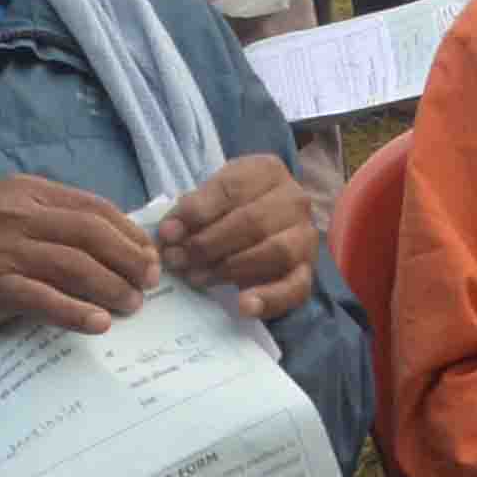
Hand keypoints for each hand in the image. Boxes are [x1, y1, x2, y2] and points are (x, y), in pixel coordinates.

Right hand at [0, 174, 156, 340]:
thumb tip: (124, 246)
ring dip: (111, 288)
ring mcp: (2, 247)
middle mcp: (15, 212)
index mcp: (26, 190)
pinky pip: (45, 298)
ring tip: (131, 306)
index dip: (130, 235)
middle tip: (149, 285)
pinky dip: (76, 312)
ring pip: (75, 264)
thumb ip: (60, 224)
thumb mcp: (16, 221)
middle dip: (129, 260)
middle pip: (91, 233)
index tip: (150, 259)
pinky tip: (98, 324)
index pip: (95, 207)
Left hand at [159, 156, 321, 311]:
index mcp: (267, 171)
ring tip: (197, 277)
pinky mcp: (309, 270)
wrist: (268, 221)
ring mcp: (305, 235)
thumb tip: (168, 234)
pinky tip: (243, 306)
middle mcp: (294, 200)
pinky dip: (269, 298)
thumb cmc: (231, 206)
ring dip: (230, 268)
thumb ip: (192, 210)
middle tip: (177, 260)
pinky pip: (296, 287)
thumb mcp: (212, 195)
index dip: (196, 212)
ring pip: (274, 251)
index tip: (167, 233)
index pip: (230, 188)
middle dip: (208, 244)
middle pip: (252, 222)